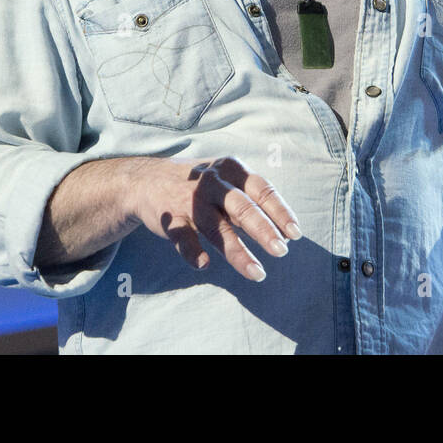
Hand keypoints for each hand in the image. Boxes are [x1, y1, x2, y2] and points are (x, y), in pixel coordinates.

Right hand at [127, 156, 301, 280]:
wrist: (147, 180)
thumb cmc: (199, 185)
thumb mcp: (227, 181)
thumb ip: (252, 203)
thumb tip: (285, 232)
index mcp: (231, 169)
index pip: (262, 189)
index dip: (280, 211)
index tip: (295, 234)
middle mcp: (211, 182)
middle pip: (242, 207)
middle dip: (264, 230)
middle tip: (281, 251)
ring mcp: (188, 200)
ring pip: (216, 227)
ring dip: (237, 251)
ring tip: (257, 273)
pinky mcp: (168, 217)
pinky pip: (181, 236)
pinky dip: (192, 250)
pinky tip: (204, 264)